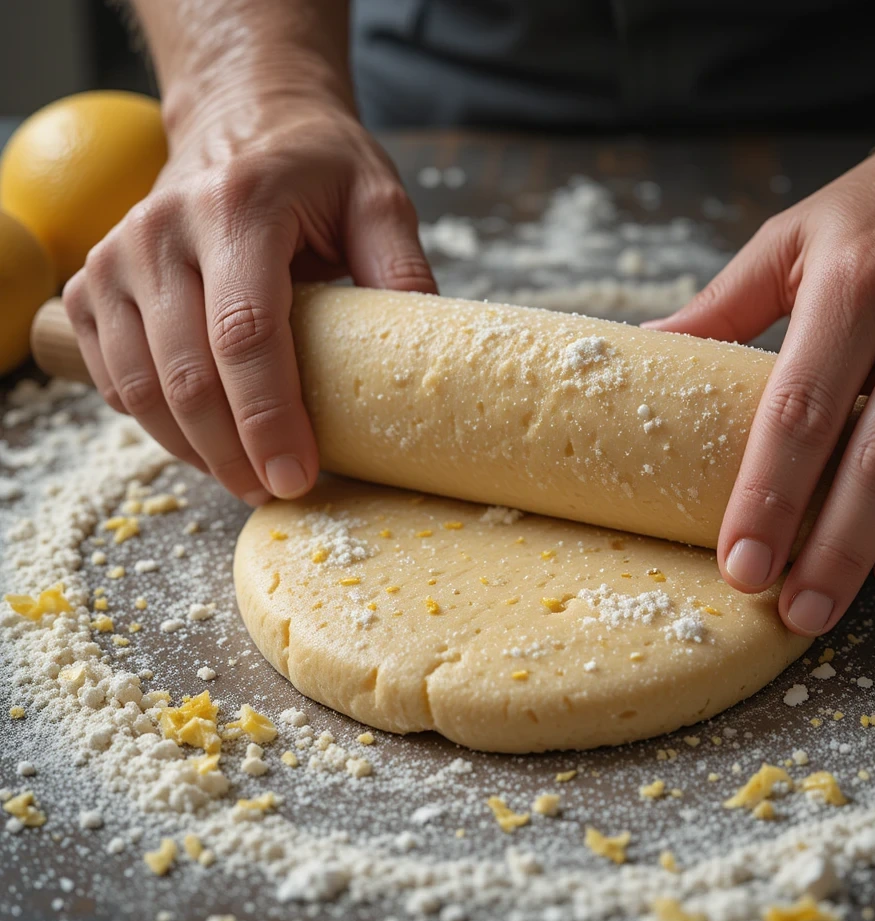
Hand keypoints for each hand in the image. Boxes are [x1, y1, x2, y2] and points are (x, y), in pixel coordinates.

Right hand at [63, 91, 434, 504]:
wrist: (239, 122)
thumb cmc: (314, 168)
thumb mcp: (377, 199)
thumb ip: (402, 270)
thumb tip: (429, 363)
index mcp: (238, 207)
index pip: (245, 335)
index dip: (269, 419)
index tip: (298, 476)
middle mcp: (162, 230)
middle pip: (188, 375)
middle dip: (233, 453)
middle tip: (277, 492)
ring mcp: (116, 257)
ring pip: (141, 388)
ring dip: (194, 451)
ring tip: (245, 479)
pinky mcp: (93, 285)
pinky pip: (112, 378)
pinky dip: (154, 425)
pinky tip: (201, 442)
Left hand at [646, 128, 874, 635]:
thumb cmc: (872, 214)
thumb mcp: (788, 241)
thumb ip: (722, 305)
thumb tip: (645, 347)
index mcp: (851, 287)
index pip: (799, 412)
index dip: (767, 495)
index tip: (739, 560)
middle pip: (870, 458)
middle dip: (825, 546)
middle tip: (787, 609)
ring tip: (830, 605)